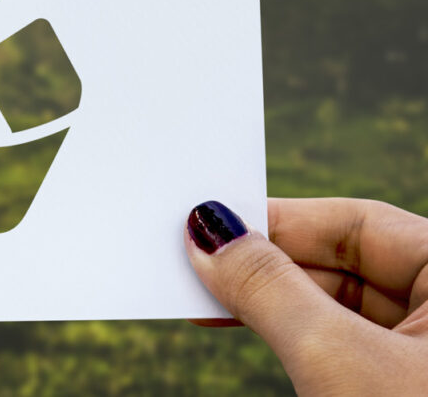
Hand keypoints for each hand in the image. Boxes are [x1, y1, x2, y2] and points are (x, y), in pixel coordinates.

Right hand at [186, 198, 427, 393]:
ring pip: (340, 308)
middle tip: (195, 263)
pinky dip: (293, 337)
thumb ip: (268, 287)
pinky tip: (243, 326)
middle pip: (345, 265)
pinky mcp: (409, 384)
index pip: (359, 223)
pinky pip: (346, 346)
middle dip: (266, 266)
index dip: (278, 220)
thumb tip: (209, 232)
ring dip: (270, 304)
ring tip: (206, 300)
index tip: (210, 222)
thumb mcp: (335, 357)